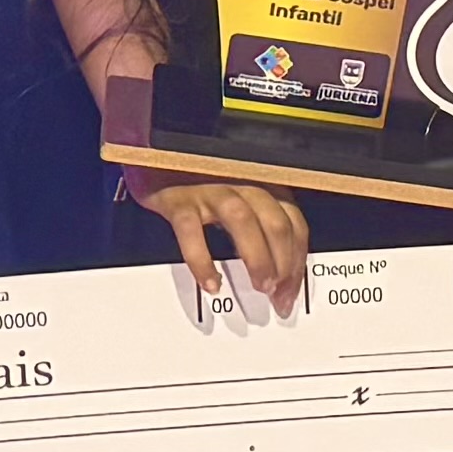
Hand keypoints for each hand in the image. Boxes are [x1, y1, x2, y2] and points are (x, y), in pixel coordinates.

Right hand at [127, 172, 308, 312]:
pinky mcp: (178, 198)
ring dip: (257, 258)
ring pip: (243, 220)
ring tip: (259, 286)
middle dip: (283, 262)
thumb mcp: (239, 198)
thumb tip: (279, 275)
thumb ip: (261, 228)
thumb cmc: (202, 182)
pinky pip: (192, 230)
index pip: (293, 222)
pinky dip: (202, 260)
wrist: (156, 160)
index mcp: (260, 183)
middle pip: (275, 221)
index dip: (296, 259)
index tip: (289, 289)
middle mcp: (239, 181)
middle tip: (277, 291)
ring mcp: (208, 188)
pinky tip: (210, 282)